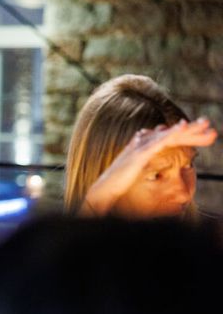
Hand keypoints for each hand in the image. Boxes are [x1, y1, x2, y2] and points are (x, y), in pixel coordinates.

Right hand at [81, 118, 216, 215]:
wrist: (104, 189)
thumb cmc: (118, 182)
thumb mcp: (135, 168)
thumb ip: (145, 156)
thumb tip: (152, 147)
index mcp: (144, 144)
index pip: (169, 136)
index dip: (187, 133)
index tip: (204, 133)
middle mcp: (143, 141)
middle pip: (172, 133)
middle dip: (192, 128)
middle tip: (209, 124)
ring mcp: (141, 146)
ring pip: (170, 134)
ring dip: (190, 130)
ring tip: (206, 125)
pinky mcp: (140, 154)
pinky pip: (160, 141)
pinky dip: (173, 133)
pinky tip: (184, 126)